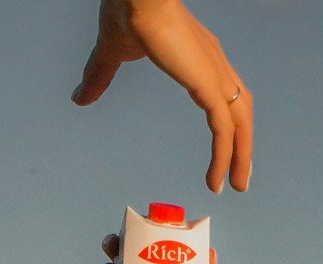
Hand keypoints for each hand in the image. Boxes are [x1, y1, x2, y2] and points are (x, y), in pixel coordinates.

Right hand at [73, 0, 251, 192]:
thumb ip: (99, 77)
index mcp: (199, 57)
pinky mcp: (208, 84)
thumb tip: (79, 98)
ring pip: (239, 124)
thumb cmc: (125, 8)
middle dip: (242, 146)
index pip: (225, 94)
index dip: (228, 122)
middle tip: (238, 178)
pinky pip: (224, 129)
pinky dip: (225, 156)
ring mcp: (214, 74)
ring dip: (240, 158)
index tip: (225, 149)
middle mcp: (215, 65)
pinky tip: (217, 179)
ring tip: (234, 186)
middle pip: (241, 111)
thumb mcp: (111, 52)